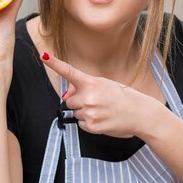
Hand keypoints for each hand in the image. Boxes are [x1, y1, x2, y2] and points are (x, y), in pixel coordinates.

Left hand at [41, 53, 156, 137]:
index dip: (55, 64)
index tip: (43, 56)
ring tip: (102, 111)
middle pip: (69, 100)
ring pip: (75, 112)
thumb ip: (84, 87)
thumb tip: (66, 95)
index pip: (69, 72)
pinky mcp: (92, 126)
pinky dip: (89, 122)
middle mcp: (89, 97)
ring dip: (84, 112)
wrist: (139, 114)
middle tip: (96, 102)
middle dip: (78, 101)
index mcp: (92, 83)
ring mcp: (90, 112)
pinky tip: (102, 119)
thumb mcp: (105, 85)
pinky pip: (81, 124)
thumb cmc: (123, 97)